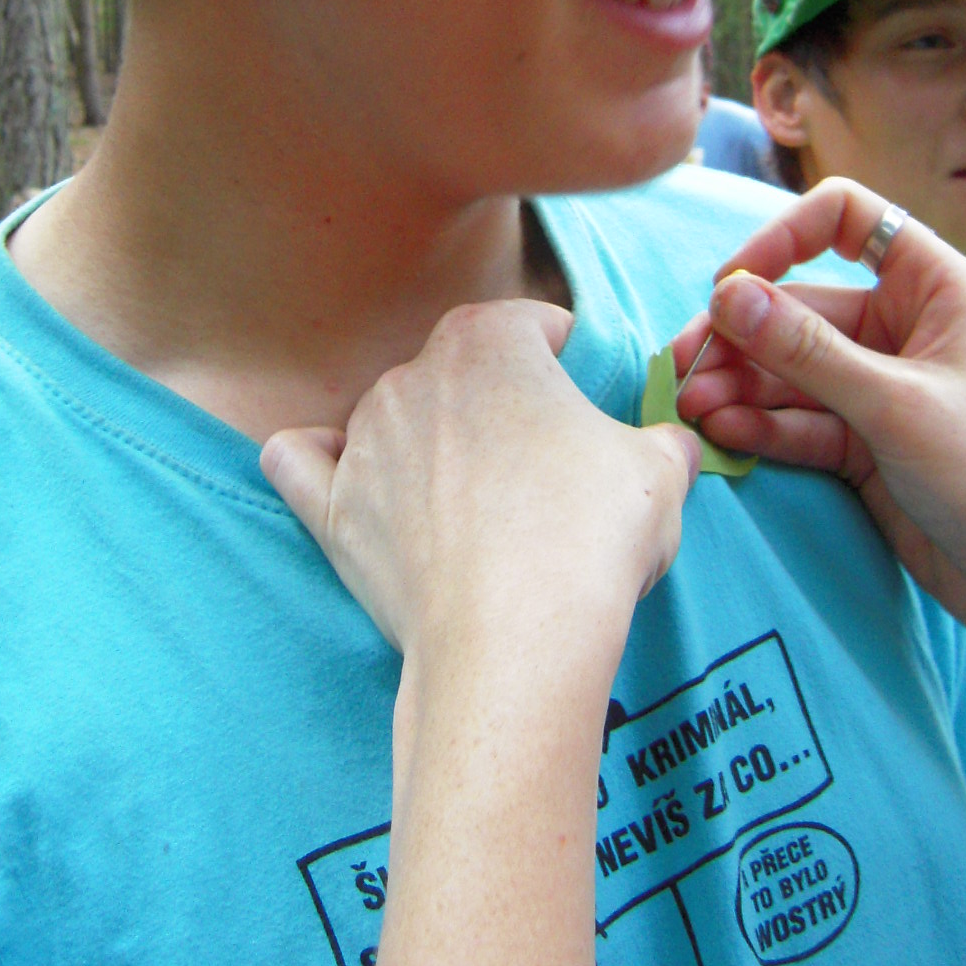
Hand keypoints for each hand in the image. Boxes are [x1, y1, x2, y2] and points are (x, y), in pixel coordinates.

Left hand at [261, 299, 698, 698]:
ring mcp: (363, 440)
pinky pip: (299, 461)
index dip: (569, 361)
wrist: (515, 642)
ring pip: (394, 416)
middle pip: (463, 372)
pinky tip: (348, 480)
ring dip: (430, 445)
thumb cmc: (590, 540)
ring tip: (479, 508)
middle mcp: (413, 373)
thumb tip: (666, 443)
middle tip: (542, 470)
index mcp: (489, 339)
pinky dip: (321, 464)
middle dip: (500, 407)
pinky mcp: (329, 508)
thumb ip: (662, 437)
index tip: (589, 405)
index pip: (535, 324)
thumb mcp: (661, 472)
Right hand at [672, 179, 965, 637]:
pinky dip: (760, 424)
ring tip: (693, 408)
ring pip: (789, 367)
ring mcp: (878, 384)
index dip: (783, 237)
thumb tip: (727, 296)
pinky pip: (798, 418)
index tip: (734, 284)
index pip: (845, 218)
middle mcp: (902, 325)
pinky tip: (723, 433)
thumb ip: (806, 350)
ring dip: (740, 385)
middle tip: (685, 368)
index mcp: (932, 286)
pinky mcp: (861, 440)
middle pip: (799, 305)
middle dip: (742, 336)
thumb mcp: (894, 405)